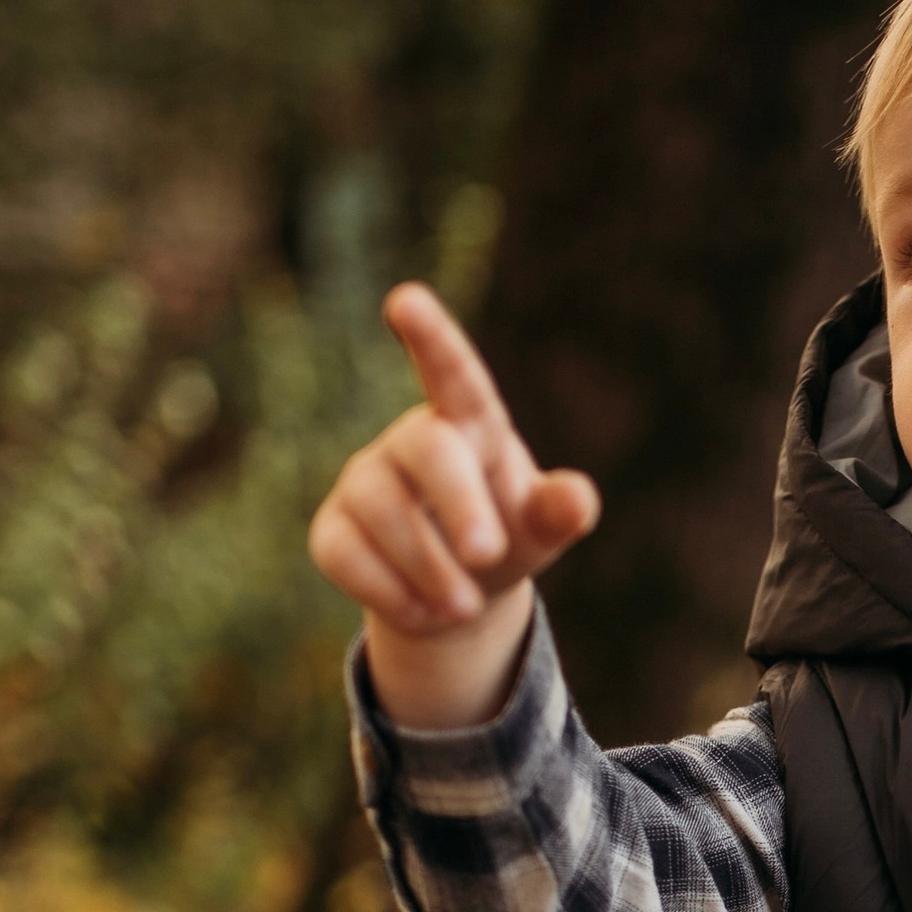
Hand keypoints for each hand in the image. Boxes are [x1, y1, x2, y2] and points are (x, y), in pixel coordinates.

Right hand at [309, 284, 600, 726]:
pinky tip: (424, 612)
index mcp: (470, 425)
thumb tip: (579, 500)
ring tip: (466, 607)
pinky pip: (346, 556)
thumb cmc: (508, 535)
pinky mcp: (332, 532)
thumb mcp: (541, 528)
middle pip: (428, 452)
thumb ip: (559, 512)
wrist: (459, 593)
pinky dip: (390, 593)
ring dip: (430, 568)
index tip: (405, 300)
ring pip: (385, 514)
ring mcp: (363, 483)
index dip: (432, 338)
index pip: (454, 375)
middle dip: (459, 502)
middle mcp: (410, 443)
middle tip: (488, 553)